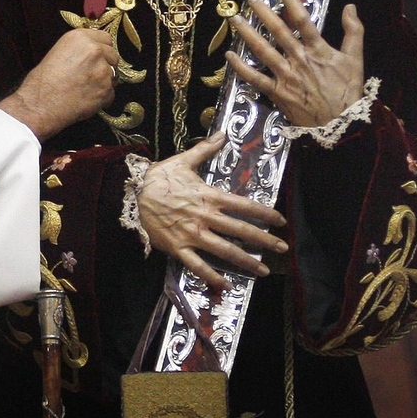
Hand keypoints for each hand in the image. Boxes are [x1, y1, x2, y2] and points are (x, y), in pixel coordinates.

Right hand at [0, 28, 119, 139]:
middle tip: (92, 75)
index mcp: (80, 38)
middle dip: (106, 65)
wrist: (40, 104)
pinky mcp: (106, 90)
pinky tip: (87, 99)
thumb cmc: (43, 81)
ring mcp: (102, 70)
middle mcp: (94, 50)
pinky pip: (111, 93)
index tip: (98, 56)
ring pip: (114, 75)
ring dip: (104, 82)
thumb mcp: (58, 52)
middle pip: (113, 55)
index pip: (105, 37)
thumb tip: (96, 51)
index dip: (102, 48)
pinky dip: (102, 98)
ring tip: (86, 88)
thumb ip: (80, 48)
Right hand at [138, 132, 288, 288]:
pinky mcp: (178, 247)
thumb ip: (205, 149)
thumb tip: (223, 133)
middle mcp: (204, 216)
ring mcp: (192, 234)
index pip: (243, 205)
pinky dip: (211, 276)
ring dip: (245, 261)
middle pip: (240, 230)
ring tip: (263, 270)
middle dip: (264, 240)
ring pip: (224, 250)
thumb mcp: (183, 160)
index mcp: (208, 196)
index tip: (280, 221)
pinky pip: (197, 265)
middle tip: (282, 248)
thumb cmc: (160, 178)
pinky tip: (225, 284)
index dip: (265, 213)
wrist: (134, 193)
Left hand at [225, 0, 363, 127]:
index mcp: (318, 50)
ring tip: (235, 19)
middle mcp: (299, 59)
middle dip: (263, 12)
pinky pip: (255, 78)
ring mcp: (286, 76)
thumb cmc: (348, 91)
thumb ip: (354, 31)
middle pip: (278, 31)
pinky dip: (241, 67)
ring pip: (263, 50)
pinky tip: (229, 56)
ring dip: (248, 33)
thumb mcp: (356, 59)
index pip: (302, 19)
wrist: (342, 125)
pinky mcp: (277, 93)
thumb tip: (350, 6)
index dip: (290, 0)